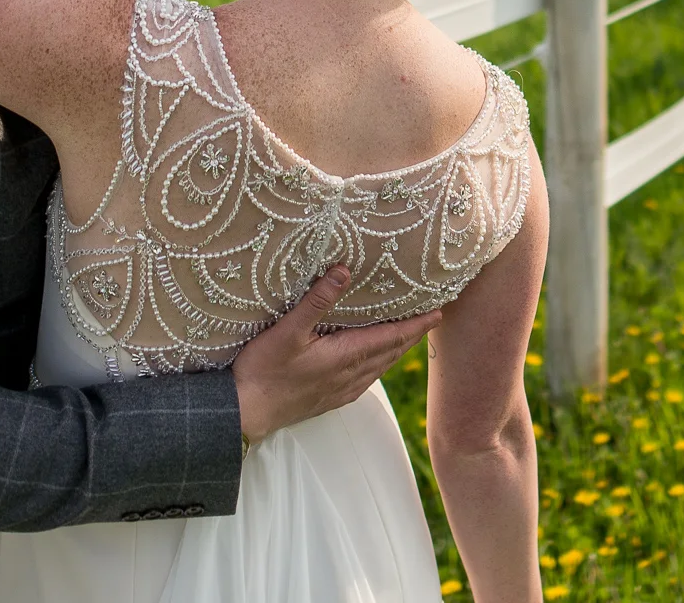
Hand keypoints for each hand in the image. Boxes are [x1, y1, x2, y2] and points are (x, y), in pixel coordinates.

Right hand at [232, 265, 439, 442]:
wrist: (245, 413)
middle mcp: (350, 376)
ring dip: (396, 350)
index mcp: (346, 357)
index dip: (415, 325)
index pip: (391, 337)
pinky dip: (378, 366)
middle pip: (391, 352)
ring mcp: (340, 390)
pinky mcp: (329, 400)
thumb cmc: (263, 371)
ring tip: (408, 337)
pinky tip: (373, 364)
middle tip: (431, 320)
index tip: (437, 312)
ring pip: (379, 368)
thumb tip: (343, 271)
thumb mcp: (288, 330)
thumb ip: (317, 300)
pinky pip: (366, 380)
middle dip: (412, 335)